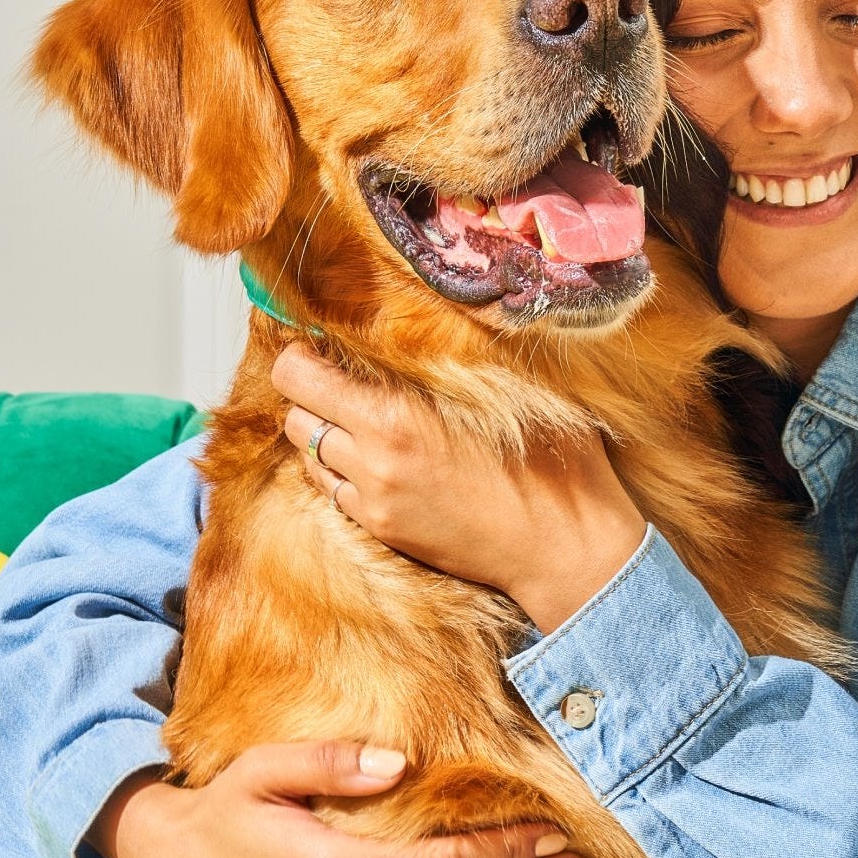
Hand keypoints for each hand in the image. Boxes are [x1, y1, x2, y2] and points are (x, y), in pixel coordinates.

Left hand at [273, 344, 646, 632]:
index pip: (298, 377)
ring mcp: (373, 503)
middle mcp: (371, 463)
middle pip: (294, 416)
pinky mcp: (383, 531)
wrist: (563, 547)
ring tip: (366, 418)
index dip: (301, 354)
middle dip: (311, 392)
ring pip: (308, 455)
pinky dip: (343, 469)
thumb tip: (417, 310)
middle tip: (346, 377)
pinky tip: (383, 457)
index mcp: (395, 419)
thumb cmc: (551, 460)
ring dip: (326, 432)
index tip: (322, 344)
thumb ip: (450, 353)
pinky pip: (334, 490)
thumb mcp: (507, 387)